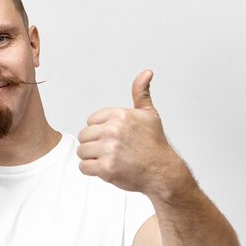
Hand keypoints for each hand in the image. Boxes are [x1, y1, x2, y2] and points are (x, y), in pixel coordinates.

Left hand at [77, 70, 180, 195]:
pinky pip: (83, 166)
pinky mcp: (106, 168)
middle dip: (94, 144)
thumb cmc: (155, 145)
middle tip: (111, 150)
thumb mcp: (149, 114)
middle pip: (84, 135)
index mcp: (120, 115)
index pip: (91, 120)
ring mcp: (109, 149)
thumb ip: (141, 93)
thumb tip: (146, 73)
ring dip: (92, 157)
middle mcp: (113, 130)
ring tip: (109, 159)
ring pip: (82, 151)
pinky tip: (105, 168)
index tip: (113, 137)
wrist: (163, 172)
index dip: (100, 130)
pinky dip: (91, 170)